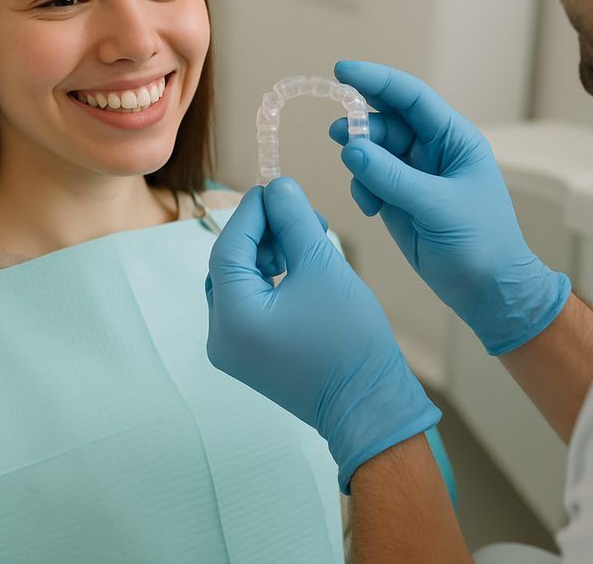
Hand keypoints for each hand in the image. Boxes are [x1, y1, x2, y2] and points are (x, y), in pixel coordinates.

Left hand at [205, 178, 441, 492]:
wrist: (371, 406)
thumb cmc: (351, 340)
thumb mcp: (322, 267)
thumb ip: (294, 220)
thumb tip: (277, 185)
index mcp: (232, 319)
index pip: (228, 248)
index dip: (252, 212)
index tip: (275, 185)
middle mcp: (221, 337)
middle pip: (229, 264)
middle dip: (261, 232)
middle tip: (297, 212)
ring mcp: (233, 350)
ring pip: (238, 282)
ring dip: (266, 253)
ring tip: (304, 238)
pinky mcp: (250, 355)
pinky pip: (249, 303)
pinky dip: (269, 278)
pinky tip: (298, 265)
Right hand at [329, 61, 570, 355]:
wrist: (488, 293)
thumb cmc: (482, 244)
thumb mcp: (439, 206)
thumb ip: (392, 177)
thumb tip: (351, 149)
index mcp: (454, 139)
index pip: (411, 98)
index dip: (377, 80)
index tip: (341, 71)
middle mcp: (432, 151)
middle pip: (385, 121)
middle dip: (360, 125)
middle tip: (339, 135)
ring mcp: (412, 176)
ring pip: (372, 150)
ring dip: (358, 159)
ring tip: (358, 177)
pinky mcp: (397, 200)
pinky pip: (367, 180)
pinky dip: (361, 187)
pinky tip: (371, 207)